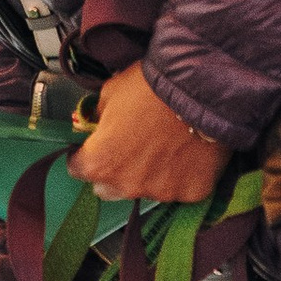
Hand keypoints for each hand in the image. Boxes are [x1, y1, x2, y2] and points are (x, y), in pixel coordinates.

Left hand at [70, 61, 230, 206]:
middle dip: (114, 171)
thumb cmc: (151, 87)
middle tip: (131, 147)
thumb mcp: (110, 93)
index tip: (96, 145)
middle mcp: (126, 185)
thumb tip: (100, 125)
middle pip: (109, 188)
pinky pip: (180, 188)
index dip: (85, 155)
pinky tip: (189, 152)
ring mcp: (161, 192)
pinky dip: (182, 175)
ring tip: (166, 146)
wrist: (202, 87)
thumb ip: (100, 118)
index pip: (77, 169)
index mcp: (99, 163)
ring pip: (146, 190)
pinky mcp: (192, 192)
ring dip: (150, 175)